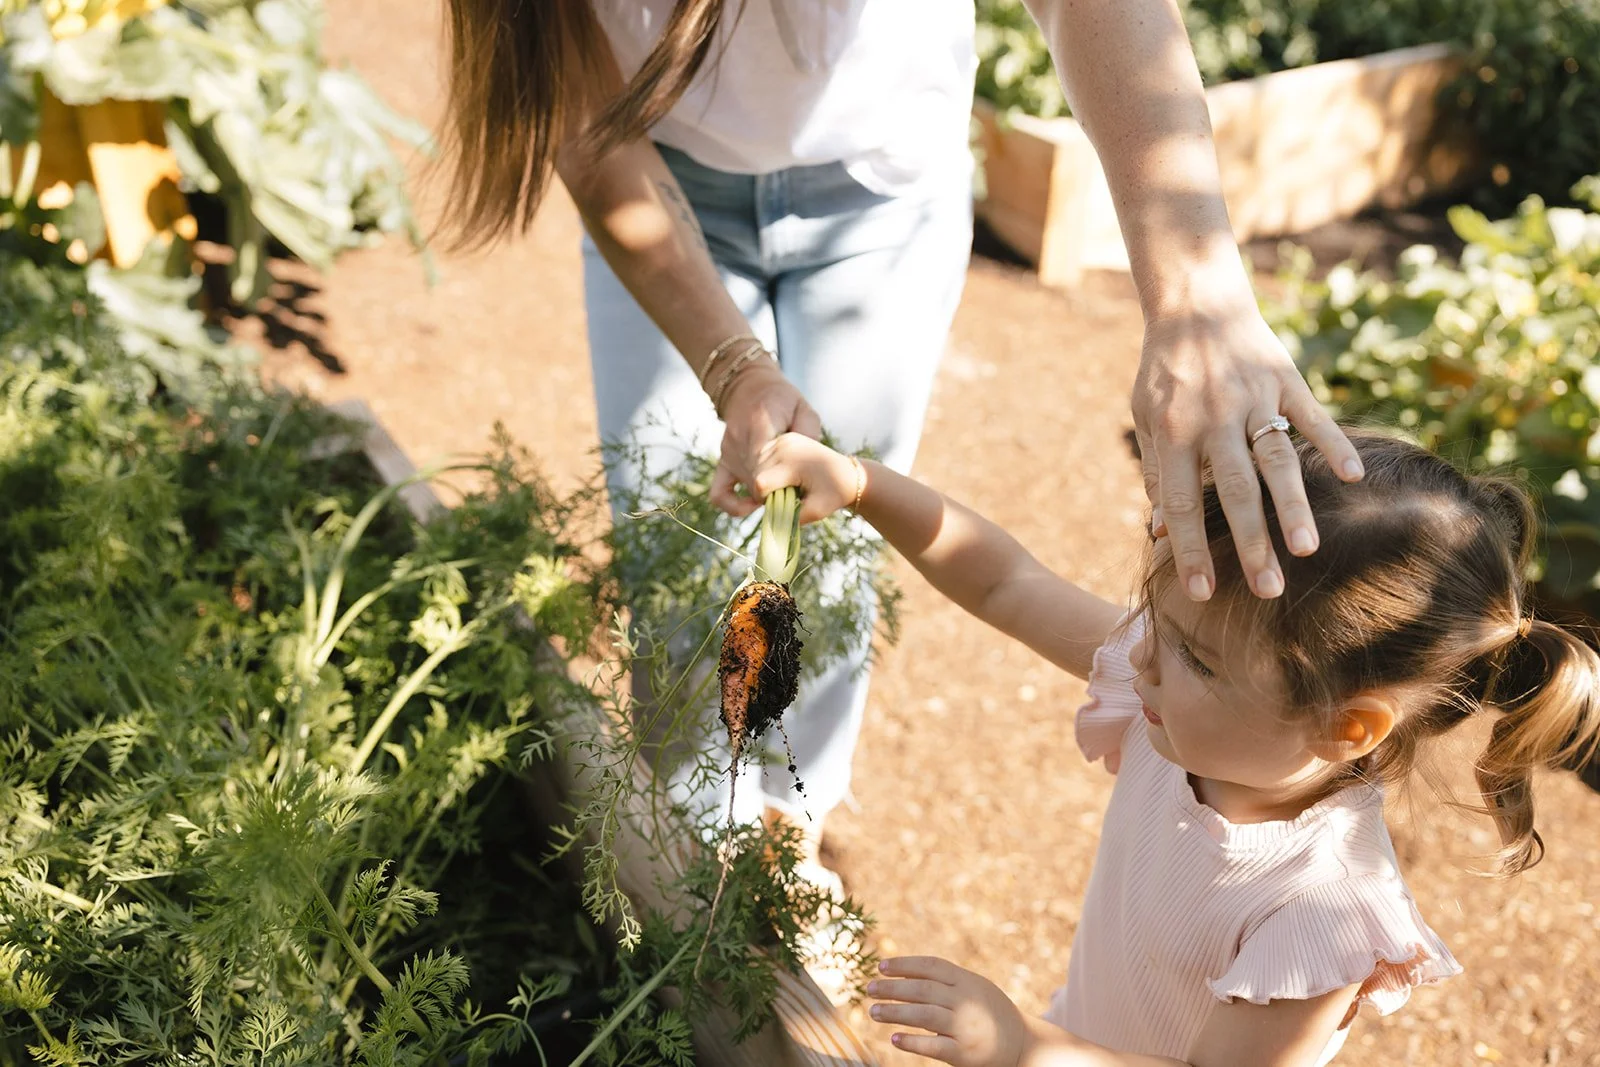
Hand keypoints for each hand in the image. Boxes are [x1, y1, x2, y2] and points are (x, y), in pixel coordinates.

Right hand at [708, 362, 822, 515]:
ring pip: (746, 485)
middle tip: (797, 495)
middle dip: (778, 491)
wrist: (750, 387)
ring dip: (766, 495)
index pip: (763, 460)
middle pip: (756, 478)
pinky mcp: (723, 461)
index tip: (797, 487)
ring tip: (785, 494)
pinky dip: (732, 505)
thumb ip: (808, 432)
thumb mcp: (803, 409)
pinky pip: (718, 492)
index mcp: (759, 422)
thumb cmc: (783, 400)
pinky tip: (751, 507)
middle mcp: (739, 438)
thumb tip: (807, 460)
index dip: (779, 479)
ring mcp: (728, 451)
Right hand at [746, 432, 857, 523]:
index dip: (764, 499)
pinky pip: (763, 458)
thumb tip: (770, 521)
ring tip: (786, 486)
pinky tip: (783, 475)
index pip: (761, 483)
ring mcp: (783, 439)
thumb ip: (792, 518)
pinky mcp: (783, 438)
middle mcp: (785, 446)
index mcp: (794, 463)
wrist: (849, 474)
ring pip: (757, 465)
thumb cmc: (834, 494)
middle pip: (756, 474)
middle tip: (786, 496)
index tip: (780, 504)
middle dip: (765, 490)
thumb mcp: (817, 511)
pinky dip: (768, 470)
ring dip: (766, 479)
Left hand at [867, 956, 1029, 1066]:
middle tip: (869, 989)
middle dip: (893, 988)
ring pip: (923, 1015)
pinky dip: (912, 1041)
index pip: (931, 966)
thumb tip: (905, 972)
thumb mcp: (975, 987)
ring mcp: (966, 1027)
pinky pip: (934, 1046)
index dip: (904, 964)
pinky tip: (894, 1038)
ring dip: (895, 1012)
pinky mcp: (964, 1052)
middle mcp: (966, 1001)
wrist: (1024, 1044)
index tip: (881, 966)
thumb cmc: (991, 1012)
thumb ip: (947, 980)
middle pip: (923, 989)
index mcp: (967, 980)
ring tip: (873, 1011)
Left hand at [1133, 288, 1361, 601]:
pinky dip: (1333, 444)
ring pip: (1277, 459)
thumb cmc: (1166, 372)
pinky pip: (1313, 416)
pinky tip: (1352, 477)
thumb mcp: (1147, 418)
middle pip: (1236, 490)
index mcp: (1174, 430)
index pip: (1181, 502)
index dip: (1189, 548)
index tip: (1200, 593)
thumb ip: (1158, 473)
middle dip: (1251, 543)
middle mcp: (1215, 417)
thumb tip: (1159, 531)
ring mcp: (1254, 398)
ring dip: (1293, 505)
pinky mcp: (1286, 379)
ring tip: (1306, 550)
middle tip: (1268, 591)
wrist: (1194, 302)